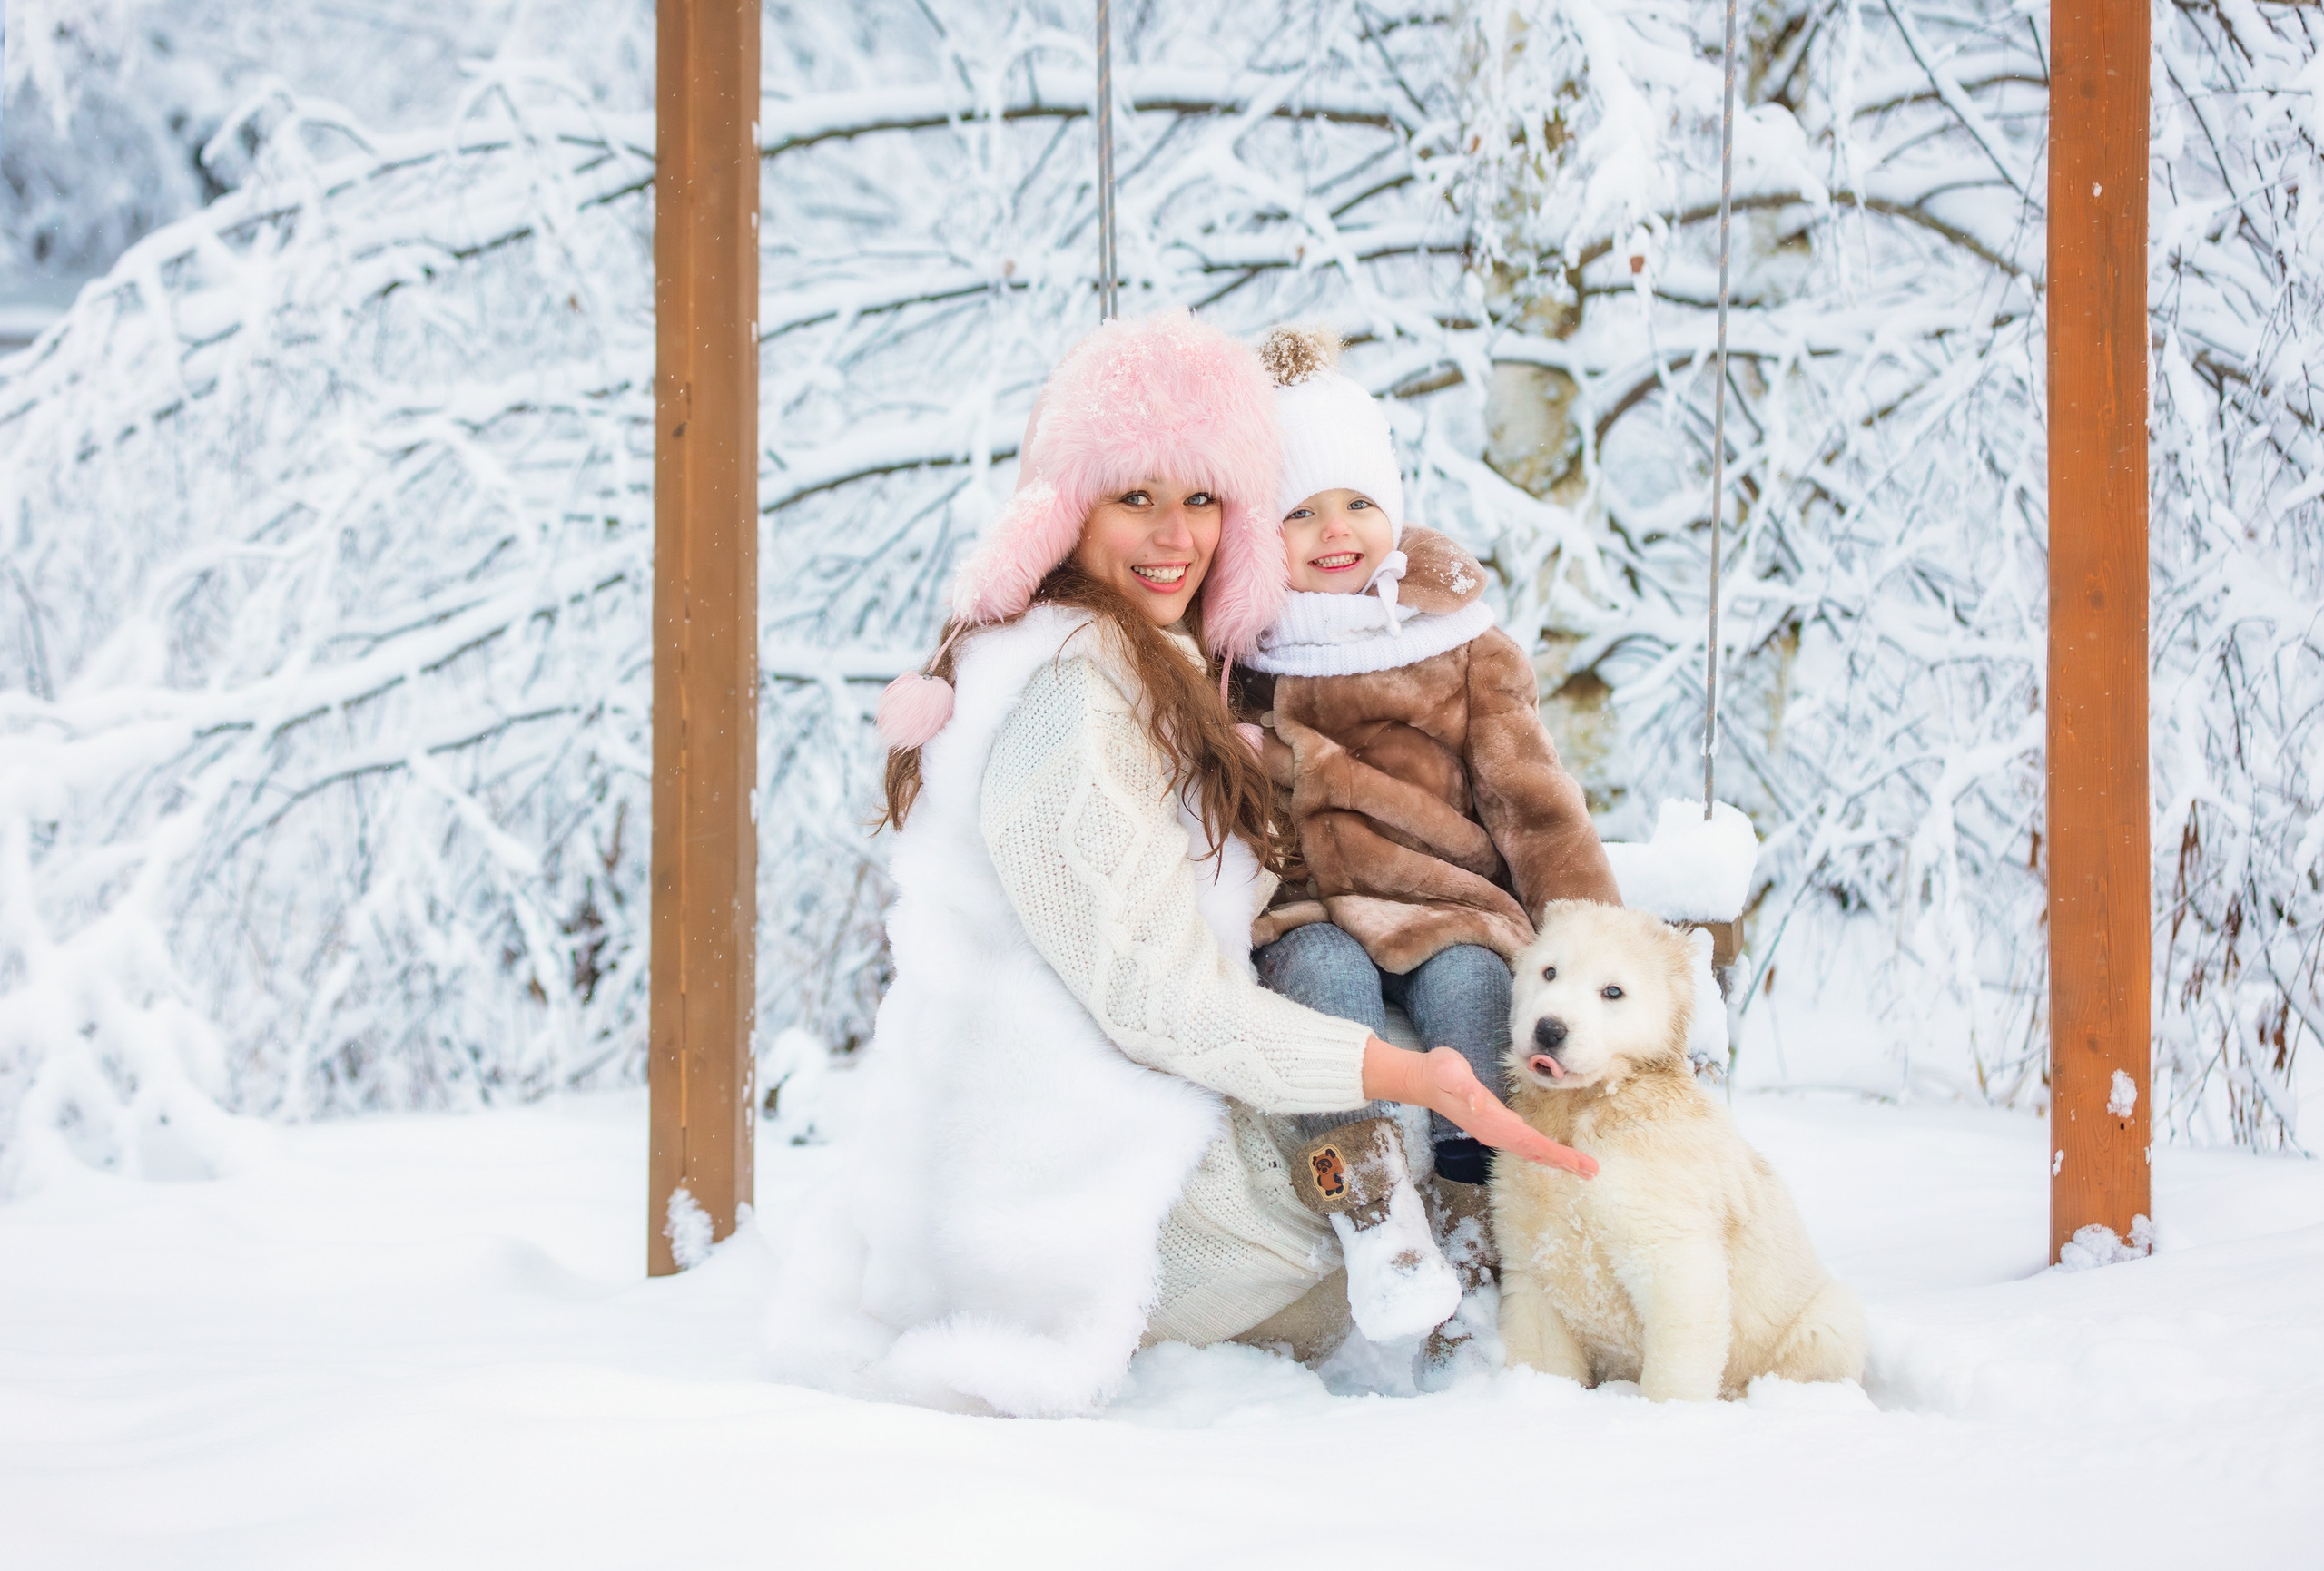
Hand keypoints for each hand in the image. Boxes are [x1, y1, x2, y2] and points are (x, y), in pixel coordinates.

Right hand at [1361, 1040, 1597, 1178]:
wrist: (1422, 1080)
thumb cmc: (1438, 1072)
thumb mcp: (1449, 1072)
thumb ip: (1463, 1087)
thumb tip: (1479, 1103)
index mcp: (1491, 1122)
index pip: (1530, 1142)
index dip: (1555, 1154)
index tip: (1579, 1164)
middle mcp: (1495, 1132)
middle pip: (1534, 1152)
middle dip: (1564, 1162)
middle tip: (1592, 1172)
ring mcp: (1494, 1131)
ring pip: (1530, 1150)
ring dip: (1556, 1159)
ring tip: (1581, 1167)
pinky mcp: (1495, 1125)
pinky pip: (1524, 1143)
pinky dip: (1544, 1150)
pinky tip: (1553, 1152)